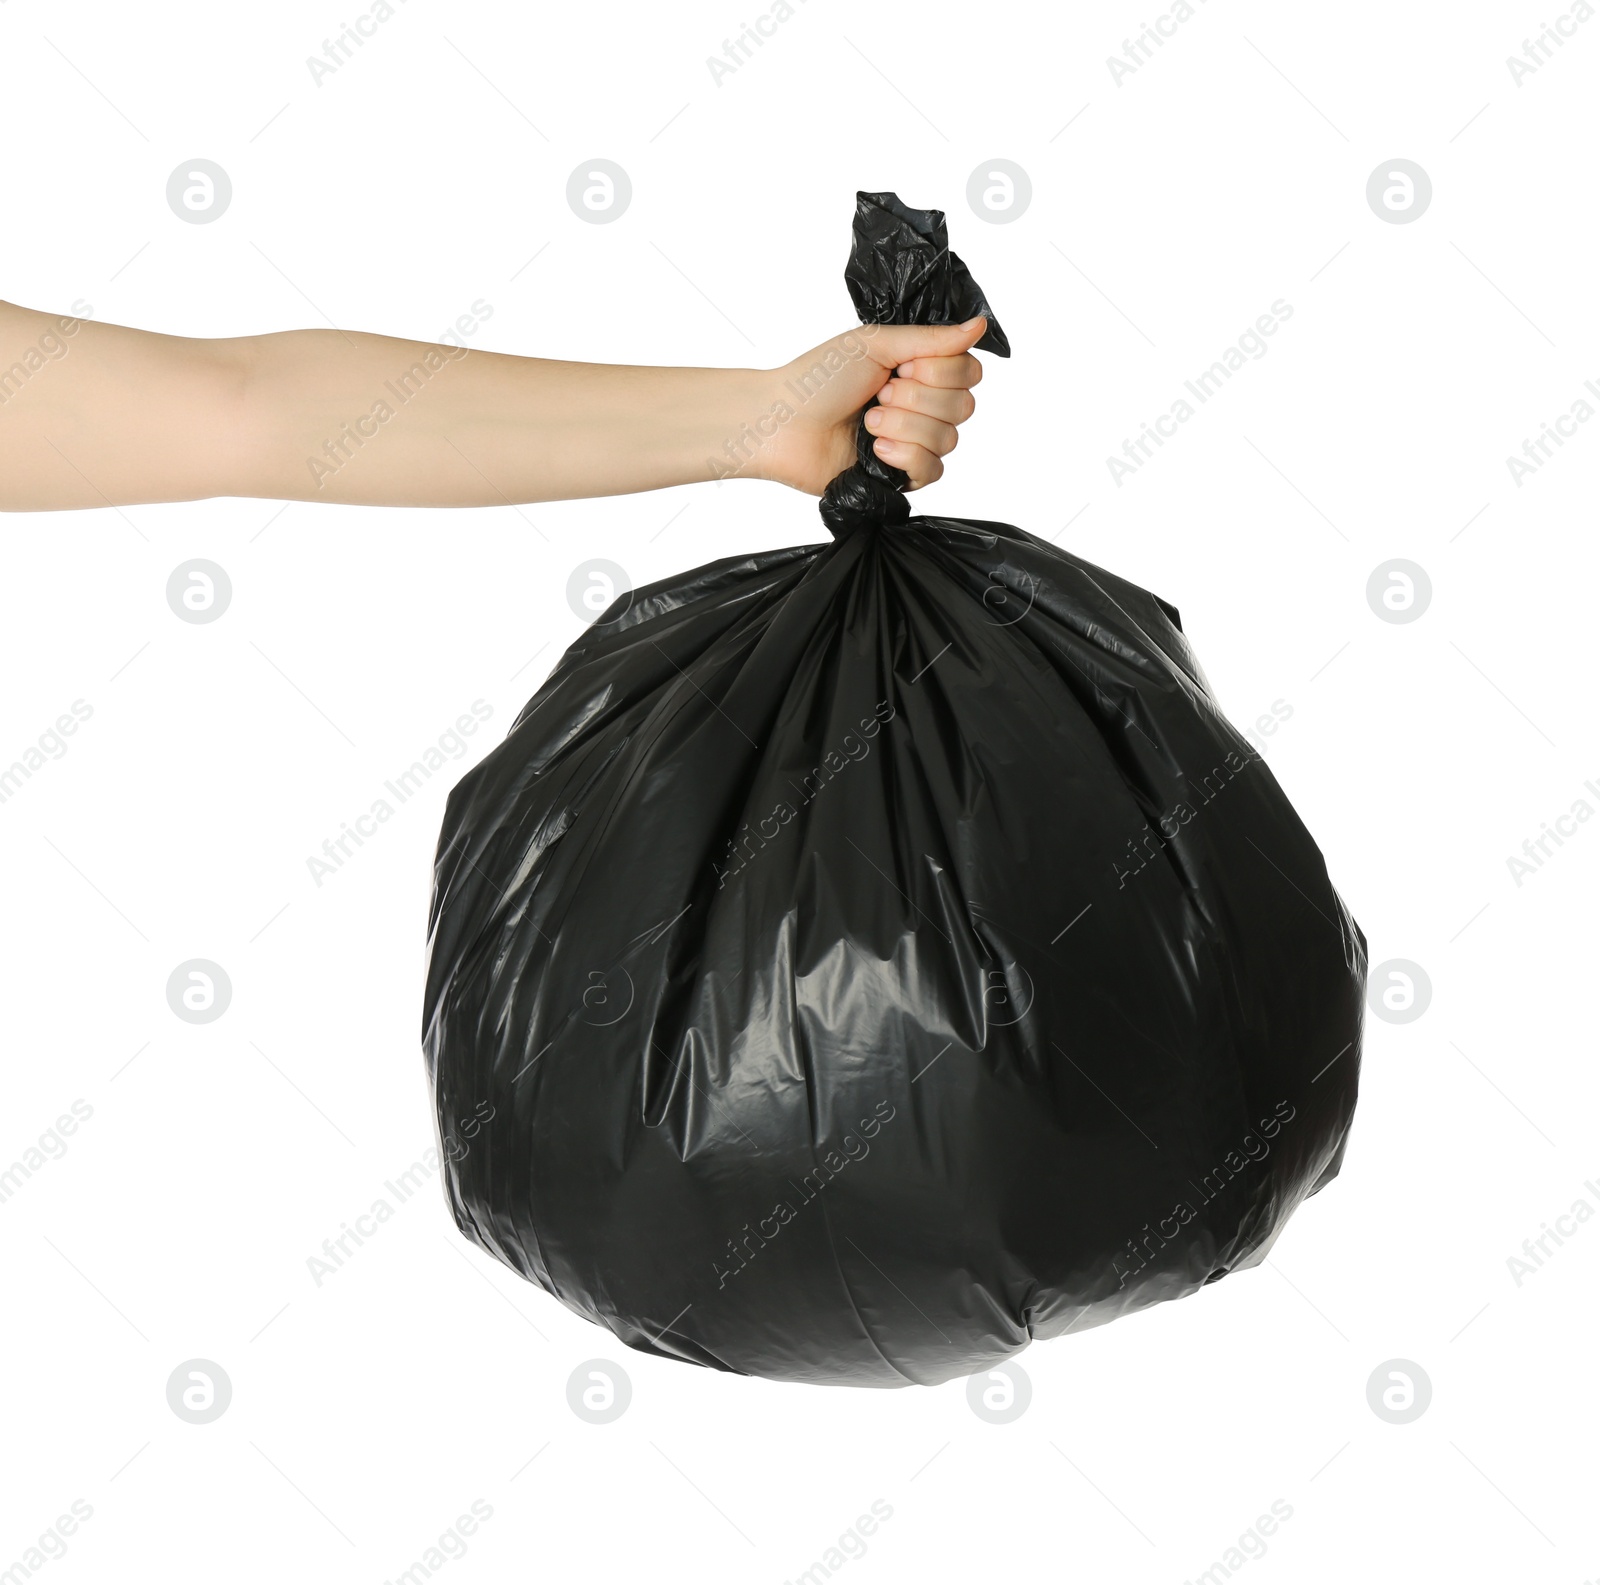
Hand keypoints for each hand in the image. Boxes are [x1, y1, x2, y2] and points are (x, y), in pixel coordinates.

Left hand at [751, 316, 988, 495]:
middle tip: (879, 395)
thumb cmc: (817, 380)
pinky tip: (874, 450)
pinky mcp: (901, 476)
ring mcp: (913, 443)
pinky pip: (932, 470)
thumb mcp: (875, 344)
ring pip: (949, 439)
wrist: (783, 425)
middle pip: (963, 406)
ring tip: (868, 423)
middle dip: (918, 398)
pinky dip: (903, 456)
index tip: (902, 367)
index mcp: (918, 370)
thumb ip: (931, 339)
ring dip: (904, 427)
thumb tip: (979, 326)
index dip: (942, 371)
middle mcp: (921, 406)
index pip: (969, 372)